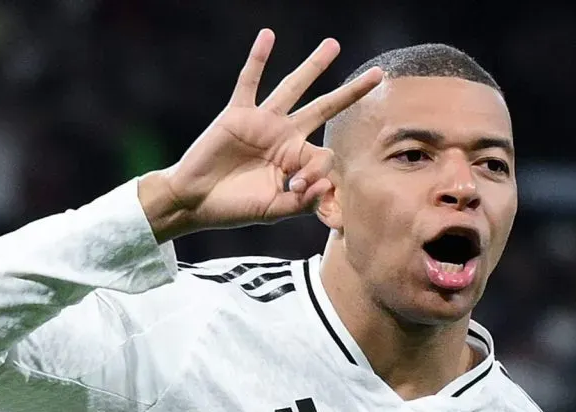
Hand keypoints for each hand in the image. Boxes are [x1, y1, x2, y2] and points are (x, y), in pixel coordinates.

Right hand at [140, 29, 382, 241]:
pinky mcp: (237, 114)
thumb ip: (303, 204)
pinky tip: (268, 36)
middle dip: (351, 92)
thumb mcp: (274, 211)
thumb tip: (326, 186)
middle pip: (325, 108)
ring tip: (333, 45)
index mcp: (296, 160)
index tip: (296, 189)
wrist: (195, 201)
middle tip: (379, 74)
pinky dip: (257, 59)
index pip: (325, 155)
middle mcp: (284, 136)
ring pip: (293, 88)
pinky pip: (249, 82)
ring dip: (313, 66)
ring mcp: (262, 122)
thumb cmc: (234, 208)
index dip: (317, 172)